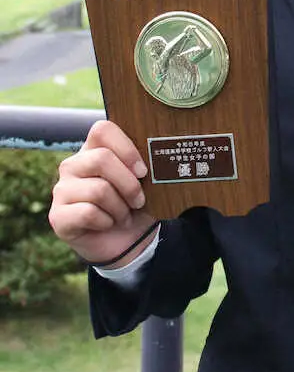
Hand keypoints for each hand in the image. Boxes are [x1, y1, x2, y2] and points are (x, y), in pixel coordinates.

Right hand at [49, 120, 156, 265]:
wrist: (126, 241)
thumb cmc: (134, 206)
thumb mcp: (143, 182)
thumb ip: (142, 165)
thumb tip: (156, 159)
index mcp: (93, 150)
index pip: (102, 129)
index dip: (126, 149)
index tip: (143, 171)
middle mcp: (72, 166)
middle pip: (101, 159)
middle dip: (129, 184)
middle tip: (139, 200)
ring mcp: (61, 190)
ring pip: (98, 189)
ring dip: (120, 208)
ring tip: (123, 215)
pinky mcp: (58, 216)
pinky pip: (88, 213)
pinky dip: (107, 222)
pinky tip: (108, 224)